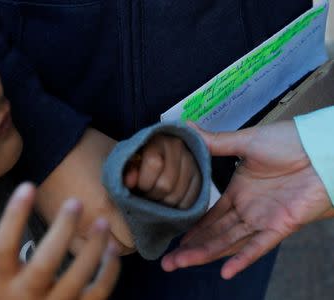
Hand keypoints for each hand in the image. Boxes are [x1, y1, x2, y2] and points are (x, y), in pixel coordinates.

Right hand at [0, 183, 119, 299]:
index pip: (3, 247)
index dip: (14, 216)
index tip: (28, 186)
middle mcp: (25, 297)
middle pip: (44, 264)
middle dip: (61, 232)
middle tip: (75, 202)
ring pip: (77, 279)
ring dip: (93, 250)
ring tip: (102, 222)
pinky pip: (98, 294)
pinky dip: (109, 272)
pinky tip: (112, 249)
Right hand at [36, 128, 134, 254]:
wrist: (48, 145)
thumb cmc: (86, 147)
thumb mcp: (118, 159)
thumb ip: (136, 180)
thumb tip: (149, 194)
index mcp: (106, 206)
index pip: (135, 237)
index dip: (144, 230)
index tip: (145, 220)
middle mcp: (89, 223)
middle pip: (121, 249)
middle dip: (130, 240)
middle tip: (131, 225)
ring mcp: (71, 229)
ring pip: (100, 254)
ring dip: (110, 246)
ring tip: (114, 230)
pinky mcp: (57, 229)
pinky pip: (79, 251)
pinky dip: (90, 246)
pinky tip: (94, 233)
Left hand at [124, 134, 201, 208]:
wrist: (158, 156)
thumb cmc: (139, 161)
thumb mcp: (128, 163)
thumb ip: (127, 171)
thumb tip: (130, 182)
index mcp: (158, 139)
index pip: (154, 164)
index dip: (144, 182)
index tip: (139, 186)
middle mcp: (178, 146)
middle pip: (166, 185)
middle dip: (152, 196)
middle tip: (147, 194)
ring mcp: (192, 160)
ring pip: (177, 196)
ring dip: (163, 203)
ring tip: (157, 197)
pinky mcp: (201, 175)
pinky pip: (190, 200)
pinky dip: (177, 207)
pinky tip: (169, 202)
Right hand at [162, 121, 331, 278]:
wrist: (321, 147)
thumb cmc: (288, 142)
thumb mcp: (245, 141)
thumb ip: (215, 142)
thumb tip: (186, 127)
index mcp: (238, 192)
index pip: (210, 216)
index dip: (193, 228)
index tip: (175, 237)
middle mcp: (247, 210)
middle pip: (214, 234)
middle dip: (191, 248)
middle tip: (168, 261)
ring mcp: (262, 219)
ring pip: (228, 242)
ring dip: (205, 255)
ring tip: (179, 264)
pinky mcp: (280, 226)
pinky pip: (259, 246)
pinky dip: (243, 259)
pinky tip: (225, 271)